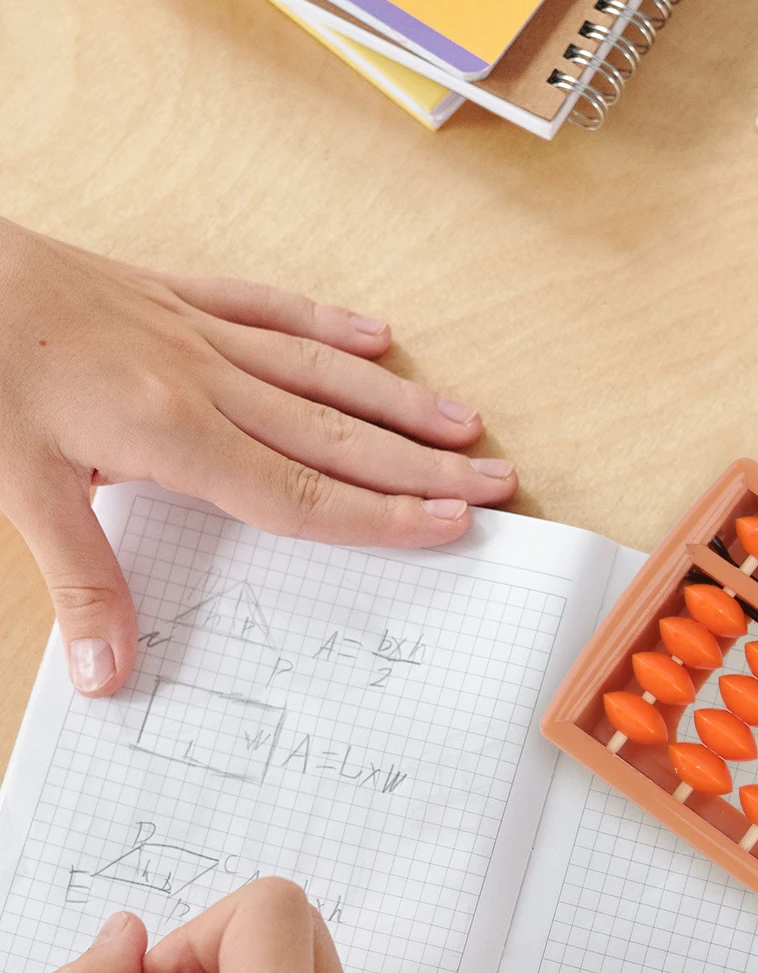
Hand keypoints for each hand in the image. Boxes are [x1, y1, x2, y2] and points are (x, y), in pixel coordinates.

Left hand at [0, 216, 517, 697]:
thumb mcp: (20, 487)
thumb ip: (81, 581)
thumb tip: (110, 676)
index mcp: (174, 435)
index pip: (303, 495)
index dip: (383, 517)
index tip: (450, 525)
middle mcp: (205, 383)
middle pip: (337, 439)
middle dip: (423, 467)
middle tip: (495, 482)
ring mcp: (196, 335)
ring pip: (322, 375)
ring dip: (399, 404)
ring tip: (466, 424)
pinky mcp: (176, 296)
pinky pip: (269, 308)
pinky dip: (328, 324)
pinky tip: (379, 338)